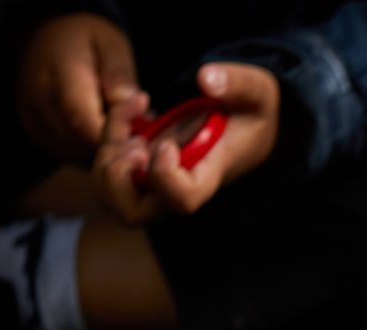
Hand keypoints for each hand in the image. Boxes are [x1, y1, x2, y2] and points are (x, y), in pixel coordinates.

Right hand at [16, 13, 139, 163]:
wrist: (46, 37)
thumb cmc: (85, 40)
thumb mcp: (110, 45)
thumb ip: (119, 75)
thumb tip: (130, 103)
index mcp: (58, 79)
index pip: (87, 125)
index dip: (120, 138)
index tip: (145, 134)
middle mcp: (39, 106)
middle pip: (84, 146)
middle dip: (119, 149)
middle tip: (146, 139)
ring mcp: (35, 123)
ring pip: (79, 156)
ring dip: (109, 154)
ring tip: (131, 136)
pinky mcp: (38, 134)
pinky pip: (71, 156)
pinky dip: (95, 153)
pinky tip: (112, 139)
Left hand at [93, 63, 279, 224]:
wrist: (257, 125)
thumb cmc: (258, 112)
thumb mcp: (259, 90)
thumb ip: (237, 83)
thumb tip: (205, 79)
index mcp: (211, 173)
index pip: (182, 200)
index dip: (164, 176)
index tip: (168, 143)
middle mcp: (181, 184)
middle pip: (133, 212)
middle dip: (118, 178)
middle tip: (135, 144)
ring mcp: (160, 179)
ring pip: (112, 197)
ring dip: (107, 158)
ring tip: (130, 124)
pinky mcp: (146, 166)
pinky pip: (110, 169)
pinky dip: (107, 138)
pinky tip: (132, 108)